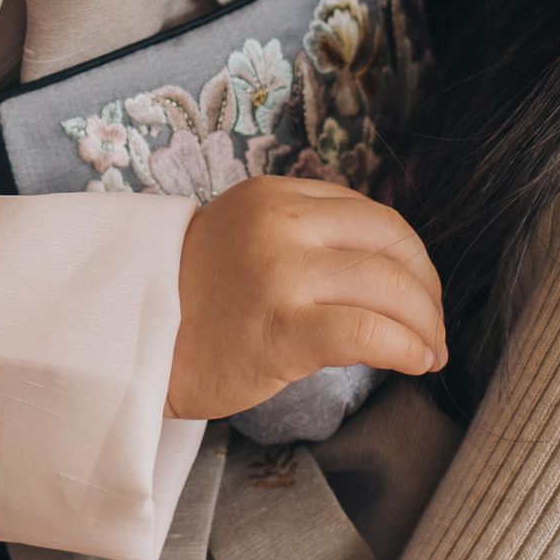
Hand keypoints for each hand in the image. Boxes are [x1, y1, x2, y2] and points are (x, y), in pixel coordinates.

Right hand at [168, 175, 444, 420]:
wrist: (125, 344)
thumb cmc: (189, 302)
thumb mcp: (246, 237)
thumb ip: (305, 236)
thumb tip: (386, 269)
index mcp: (276, 195)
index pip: (373, 216)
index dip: (411, 258)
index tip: (420, 293)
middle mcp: (282, 224)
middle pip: (392, 246)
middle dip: (428, 293)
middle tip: (433, 329)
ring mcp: (281, 274)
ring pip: (389, 288)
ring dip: (424, 326)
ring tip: (427, 353)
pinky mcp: (280, 329)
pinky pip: (368, 332)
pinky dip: (405, 348)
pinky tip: (412, 363)